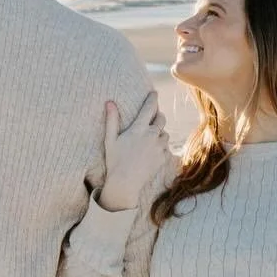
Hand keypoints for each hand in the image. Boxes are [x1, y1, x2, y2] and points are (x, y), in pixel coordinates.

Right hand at [97, 93, 168, 211]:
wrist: (125, 183)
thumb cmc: (115, 160)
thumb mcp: (110, 139)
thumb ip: (112, 119)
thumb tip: (109, 102)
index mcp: (139, 128)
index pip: (149, 108)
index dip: (153, 98)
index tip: (155, 93)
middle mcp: (152, 135)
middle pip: (161, 118)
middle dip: (158, 116)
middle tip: (153, 118)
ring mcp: (160, 147)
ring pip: (165, 134)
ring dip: (159, 133)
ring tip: (150, 139)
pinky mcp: (164, 158)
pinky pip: (166, 148)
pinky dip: (161, 147)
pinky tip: (152, 152)